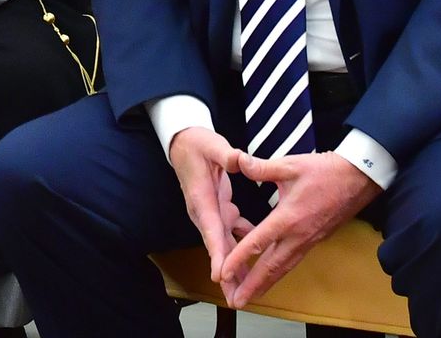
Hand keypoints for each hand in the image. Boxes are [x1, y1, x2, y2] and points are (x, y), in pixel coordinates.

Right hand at [167, 127, 246, 286]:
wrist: (185, 143)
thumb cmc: (198, 144)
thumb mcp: (212, 145)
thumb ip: (226, 155)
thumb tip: (240, 160)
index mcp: (202, 198)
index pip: (210, 228)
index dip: (215, 252)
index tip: (219, 274)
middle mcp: (204, 211)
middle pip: (216, 246)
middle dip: (225, 272)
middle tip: (234, 297)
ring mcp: (211, 212)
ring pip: (223, 244)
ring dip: (234, 266)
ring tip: (245, 289)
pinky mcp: (218, 210)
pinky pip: (231, 233)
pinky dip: (242, 247)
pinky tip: (256, 259)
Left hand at [219, 151, 380, 307]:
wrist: (359, 179)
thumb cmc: (325, 171)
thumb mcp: (290, 165)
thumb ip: (261, 167)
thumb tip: (237, 161)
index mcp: (288, 217)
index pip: (259, 242)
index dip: (239, 258)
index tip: (223, 273)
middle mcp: (298, 235)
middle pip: (271, 267)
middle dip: (252, 286)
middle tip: (235, 302)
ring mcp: (307, 241)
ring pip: (282, 268)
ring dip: (264, 284)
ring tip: (248, 298)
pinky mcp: (313, 241)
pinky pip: (291, 261)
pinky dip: (277, 272)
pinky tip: (268, 278)